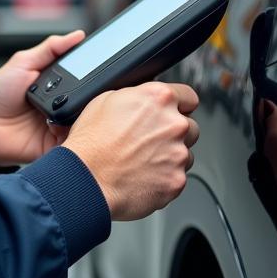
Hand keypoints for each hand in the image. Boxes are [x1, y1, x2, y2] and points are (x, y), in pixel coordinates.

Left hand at [0, 30, 85, 166]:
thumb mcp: (23, 62)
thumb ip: (50, 48)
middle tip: (90, 93)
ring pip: (87, 122)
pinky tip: (64, 126)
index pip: (87, 77)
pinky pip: (75, 142)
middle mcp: (65, 104)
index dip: (96, 74)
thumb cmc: (0, 92)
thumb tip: (77, 35)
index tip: (105, 67)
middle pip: (91, 101)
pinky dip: (74, 135)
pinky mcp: (58, 144)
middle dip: (94, 97)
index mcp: (61, 84)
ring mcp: (63, 125)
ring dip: (84, 116)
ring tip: (75, 109)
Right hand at [63, 82, 199, 220]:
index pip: (189, 96)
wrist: (86, 180)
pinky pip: (177, 177)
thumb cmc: (91, 143)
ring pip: (185, 153)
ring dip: (170, 156)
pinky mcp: (177, 180)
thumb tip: (144, 100)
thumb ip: (136, 96)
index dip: (179, 105)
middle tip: (149, 140)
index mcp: (158, 99)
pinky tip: (142, 175)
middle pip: (190, 126)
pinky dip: (164, 177)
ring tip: (142, 160)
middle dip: (173, 133)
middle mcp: (174, 124)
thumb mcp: (105, 100)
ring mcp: (178, 154)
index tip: (174, 112)